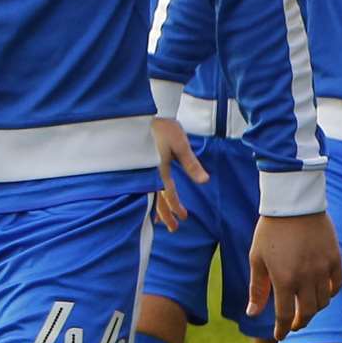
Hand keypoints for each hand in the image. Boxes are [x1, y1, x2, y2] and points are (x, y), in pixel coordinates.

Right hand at [150, 116, 204, 231]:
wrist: (141, 113)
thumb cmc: (163, 127)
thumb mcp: (180, 145)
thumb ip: (191, 164)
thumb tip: (205, 181)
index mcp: (158, 171)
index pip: (169, 195)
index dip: (176, 207)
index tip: (184, 218)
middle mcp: (147, 174)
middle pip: (156, 200)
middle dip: (165, 215)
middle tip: (173, 229)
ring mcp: (140, 171)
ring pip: (146, 196)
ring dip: (154, 208)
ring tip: (157, 221)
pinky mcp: (136, 166)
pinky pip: (140, 188)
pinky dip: (143, 198)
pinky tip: (145, 201)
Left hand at [248, 210, 341, 341]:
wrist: (294, 203)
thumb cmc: (270, 230)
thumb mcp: (257, 259)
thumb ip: (257, 288)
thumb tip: (252, 313)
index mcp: (284, 280)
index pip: (286, 316)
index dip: (282, 329)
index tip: (279, 335)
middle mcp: (306, 278)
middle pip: (307, 312)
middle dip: (299, 323)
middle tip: (294, 324)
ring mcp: (323, 269)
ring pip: (323, 302)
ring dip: (314, 309)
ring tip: (306, 307)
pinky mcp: (335, 259)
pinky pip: (336, 285)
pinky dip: (330, 293)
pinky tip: (321, 292)